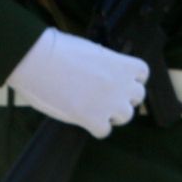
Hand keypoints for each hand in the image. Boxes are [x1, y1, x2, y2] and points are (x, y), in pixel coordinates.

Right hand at [5, 28, 148, 138]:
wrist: (39, 60)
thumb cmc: (57, 50)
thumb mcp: (90, 50)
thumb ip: (102, 64)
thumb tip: (100, 71)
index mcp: (121, 63)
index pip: (142, 74)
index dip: (131, 79)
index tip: (118, 81)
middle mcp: (121, 83)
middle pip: (138, 96)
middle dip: (124, 97)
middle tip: (105, 98)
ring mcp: (109, 102)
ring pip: (126, 116)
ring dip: (113, 115)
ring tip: (97, 111)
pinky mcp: (92, 118)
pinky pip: (104, 131)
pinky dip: (96, 129)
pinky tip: (85, 122)